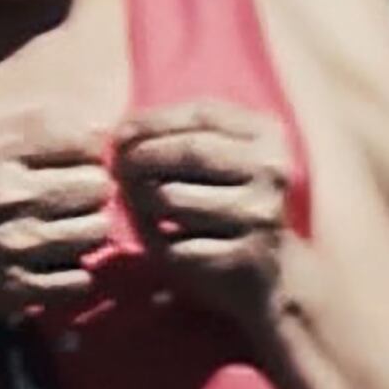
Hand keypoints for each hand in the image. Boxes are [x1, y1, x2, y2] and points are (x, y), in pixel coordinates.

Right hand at [0, 113, 114, 327]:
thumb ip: (27, 132)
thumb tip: (98, 135)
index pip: (81, 141)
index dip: (86, 155)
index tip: (73, 166)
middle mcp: (7, 192)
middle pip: (97, 186)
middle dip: (88, 193)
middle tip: (67, 202)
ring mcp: (15, 243)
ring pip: (97, 231)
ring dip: (85, 234)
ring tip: (62, 233)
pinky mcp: (17, 287)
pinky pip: (81, 279)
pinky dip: (73, 275)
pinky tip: (52, 266)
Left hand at [116, 100, 299, 331]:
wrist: (274, 275)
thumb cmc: (227, 208)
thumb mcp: (213, 162)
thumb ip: (172, 139)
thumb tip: (114, 134)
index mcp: (267, 135)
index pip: (202, 113)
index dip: (153, 119)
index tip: (119, 132)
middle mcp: (271, 169)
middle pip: (190, 150)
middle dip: (141, 156)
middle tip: (116, 168)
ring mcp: (261, 212)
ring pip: (175, 197)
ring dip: (143, 201)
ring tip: (141, 205)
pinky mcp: (245, 254)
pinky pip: (179, 242)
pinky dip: (160, 241)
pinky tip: (166, 240)